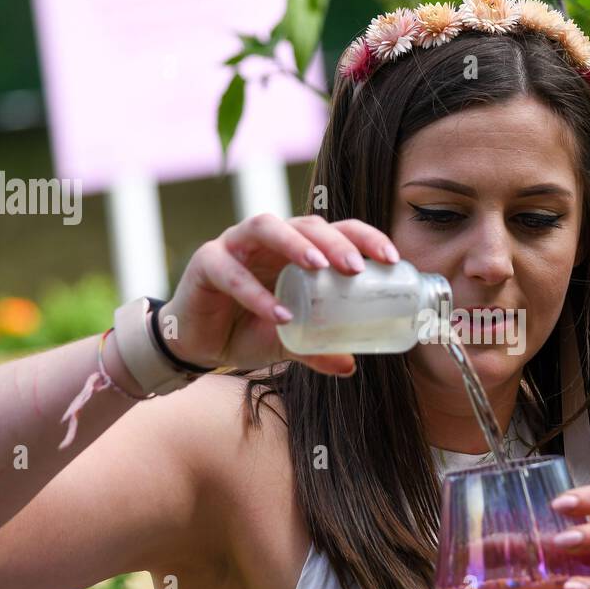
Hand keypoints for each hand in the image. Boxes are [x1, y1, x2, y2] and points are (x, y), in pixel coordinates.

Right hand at [156, 213, 400, 377]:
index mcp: (296, 250)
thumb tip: (350, 365)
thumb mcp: (288, 342)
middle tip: (356, 266)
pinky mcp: (206, 263)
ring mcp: (235, 245)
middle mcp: (268, 240)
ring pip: (266, 226)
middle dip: (335, 241)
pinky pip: (230, 272)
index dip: (365, 237)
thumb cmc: (248, 330)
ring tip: (320, 267)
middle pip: (306, 223)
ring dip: (296, 244)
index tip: (391, 259)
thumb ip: (316, 348)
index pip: (336, 230)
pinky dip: (256, 293)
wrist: (198, 344)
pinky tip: (279, 315)